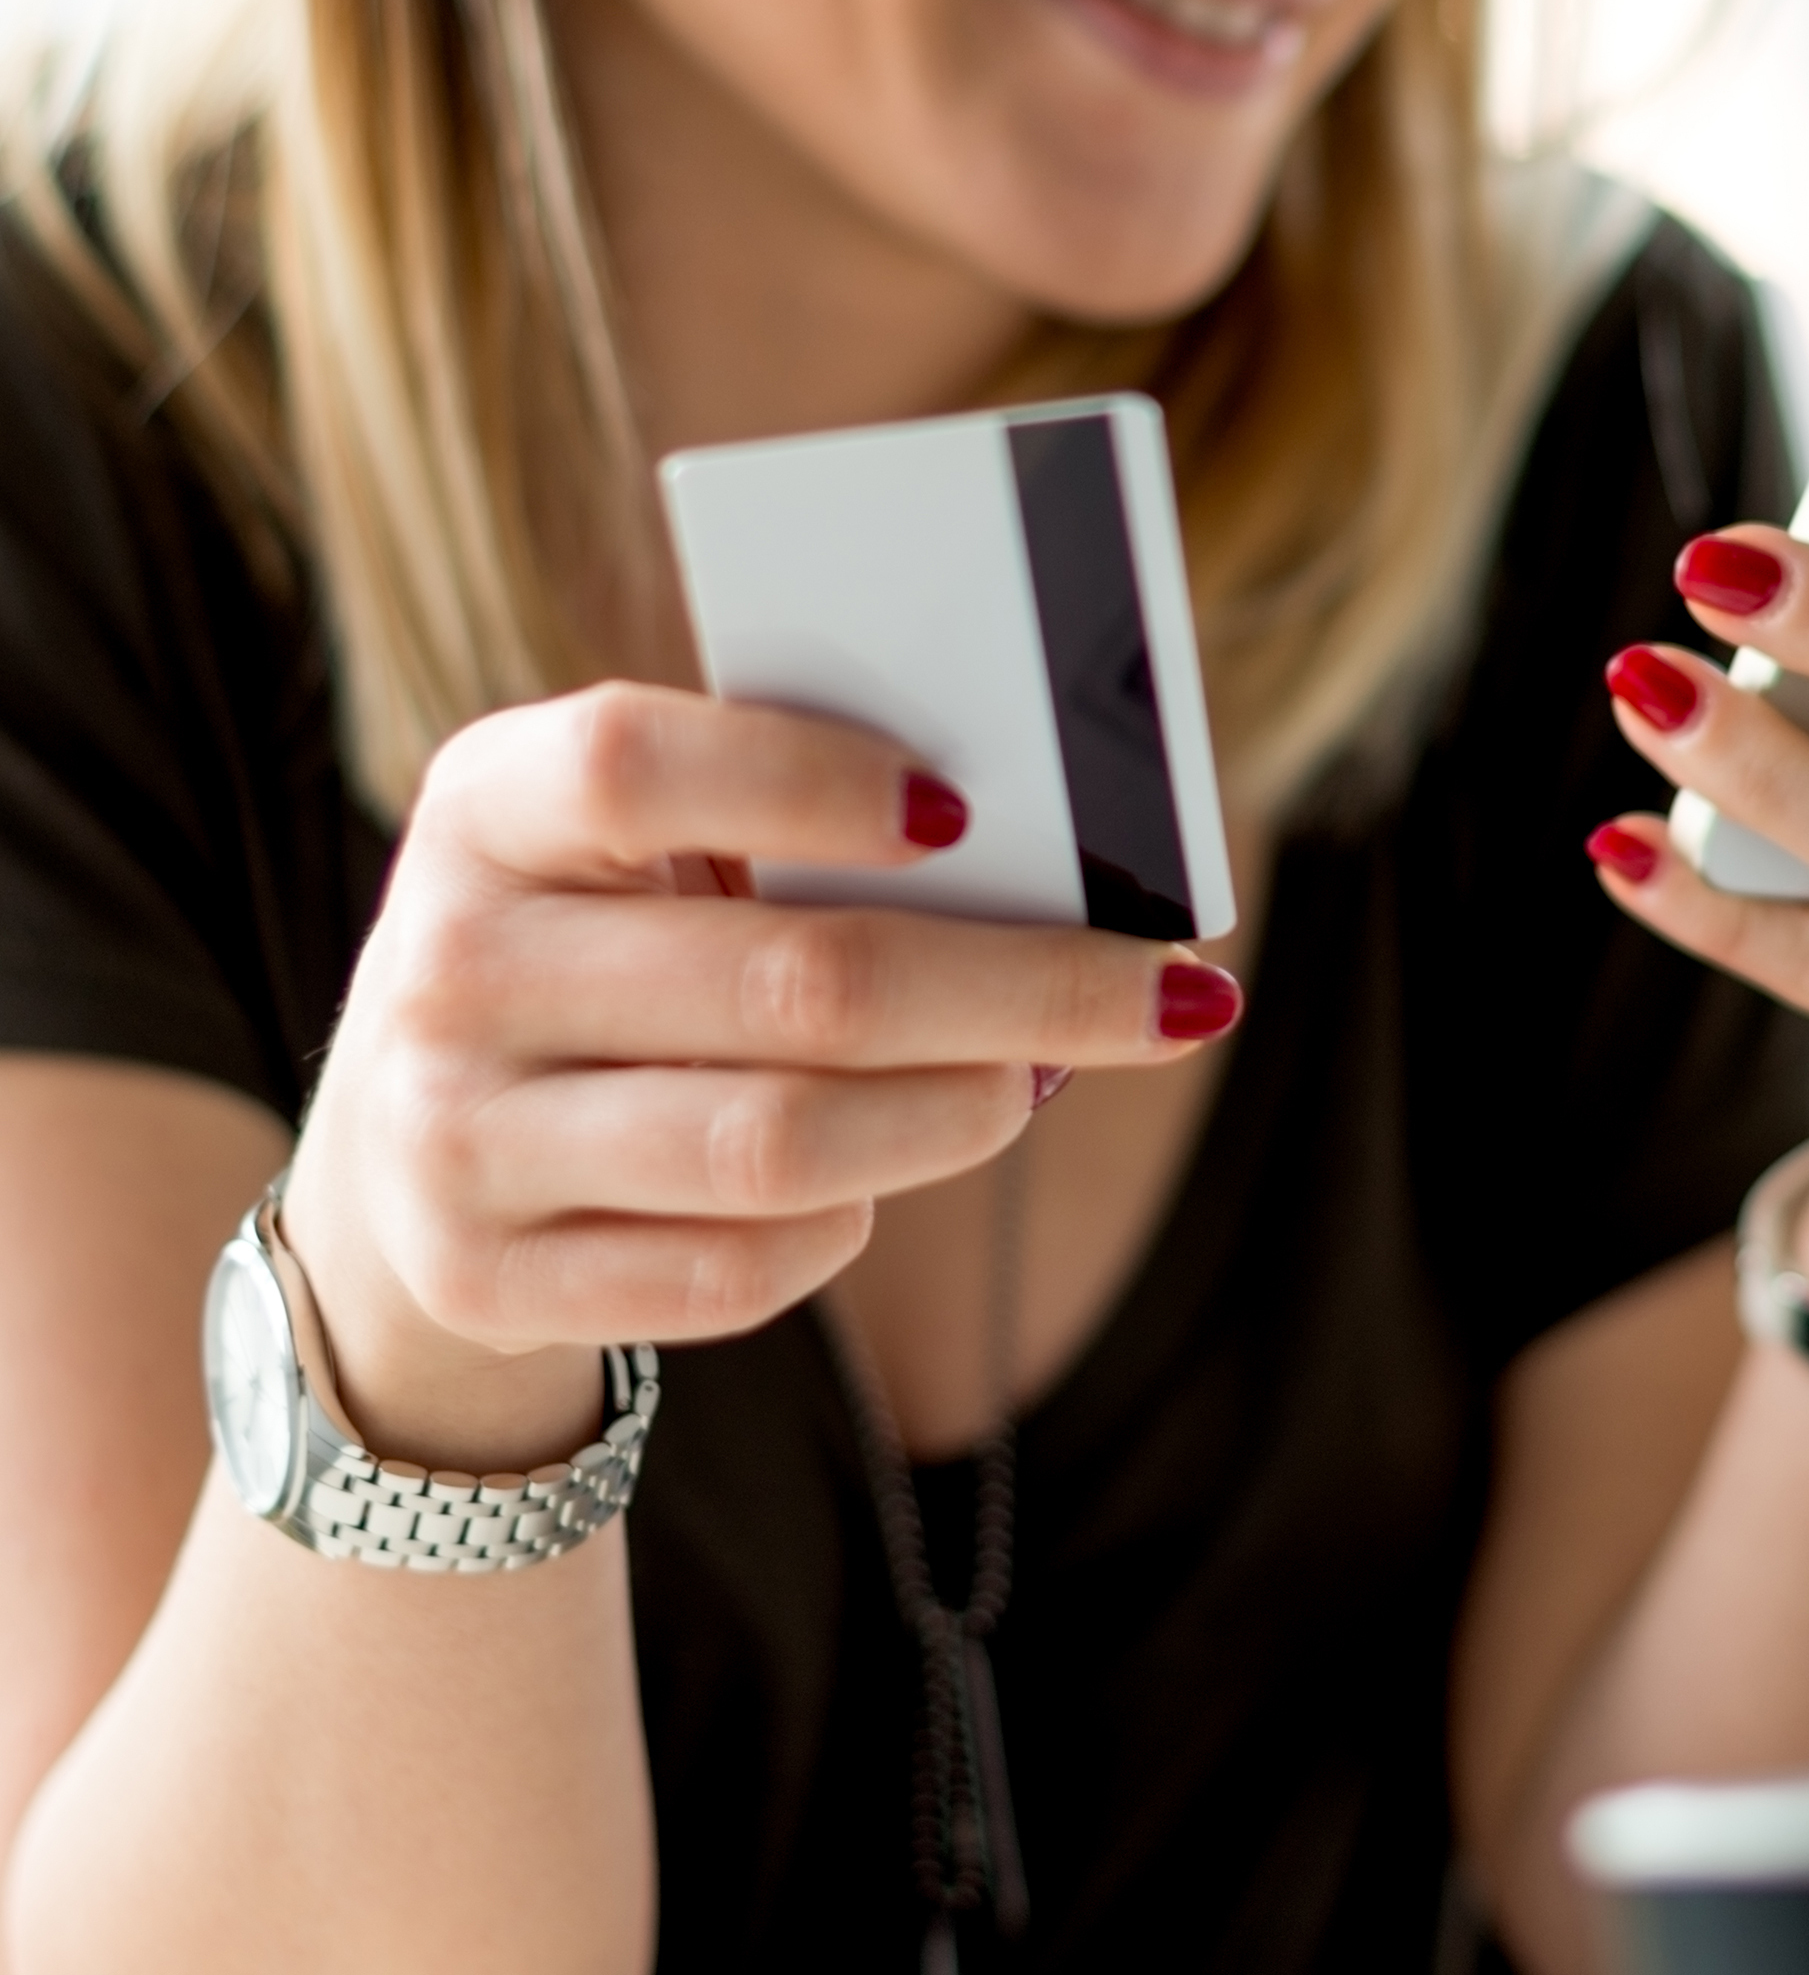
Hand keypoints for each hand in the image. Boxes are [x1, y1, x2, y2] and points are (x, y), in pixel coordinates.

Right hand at [278, 684, 1242, 1470]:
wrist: (404, 1158)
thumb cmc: (604, 951)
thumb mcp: (641, 853)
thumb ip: (793, 827)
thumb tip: (1058, 861)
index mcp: (484, 807)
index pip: (636, 765)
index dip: (809, 779)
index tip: (968, 812)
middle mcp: (446, 966)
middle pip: (792, 982)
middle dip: (1020, 990)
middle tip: (1165, 995)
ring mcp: (450, 1137)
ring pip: (779, 1143)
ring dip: (955, 1114)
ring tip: (1037, 1082)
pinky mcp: (485, 1282)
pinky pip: (734, 1269)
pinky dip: (844, 1225)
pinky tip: (878, 1182)